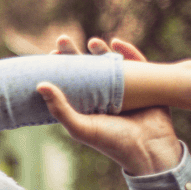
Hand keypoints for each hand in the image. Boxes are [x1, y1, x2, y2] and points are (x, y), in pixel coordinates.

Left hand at [39, 35, 181, 175]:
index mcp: (87, 106)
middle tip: (62, 39)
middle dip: (74, 54)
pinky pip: (136, 64)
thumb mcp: (81, 127)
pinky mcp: (145, 86)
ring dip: (100, 50)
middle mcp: (103, 96)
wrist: (150, 150)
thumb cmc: (113, 142)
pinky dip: (127, 51)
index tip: (50, 55)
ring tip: (91, 41)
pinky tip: (116, 42)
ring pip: (109, 64)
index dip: (60, 69)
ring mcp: (124, 90)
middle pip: (86, 70)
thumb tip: (40, 85)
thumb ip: (60, 109)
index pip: (69, 83)